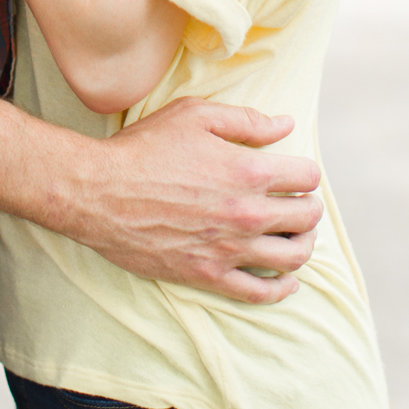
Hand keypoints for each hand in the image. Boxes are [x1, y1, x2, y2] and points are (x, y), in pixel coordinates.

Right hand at [67, 99, 322, 303]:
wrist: (99, 192)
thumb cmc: (144, 148)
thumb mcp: (194, 116)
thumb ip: (246, 120)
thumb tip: (287, 125)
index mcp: (248, 171)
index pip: (307, 177)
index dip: (305, 173)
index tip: (296, 174)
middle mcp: (247, 213)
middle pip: (307, 218)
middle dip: (309, 208)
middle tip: (299, 204)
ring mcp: (229, 248)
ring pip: (293, 256)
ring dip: (304, 244)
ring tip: (297, 236)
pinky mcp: (209, 275)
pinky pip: (262, 292)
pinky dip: (282, 288)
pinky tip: (286, 279)